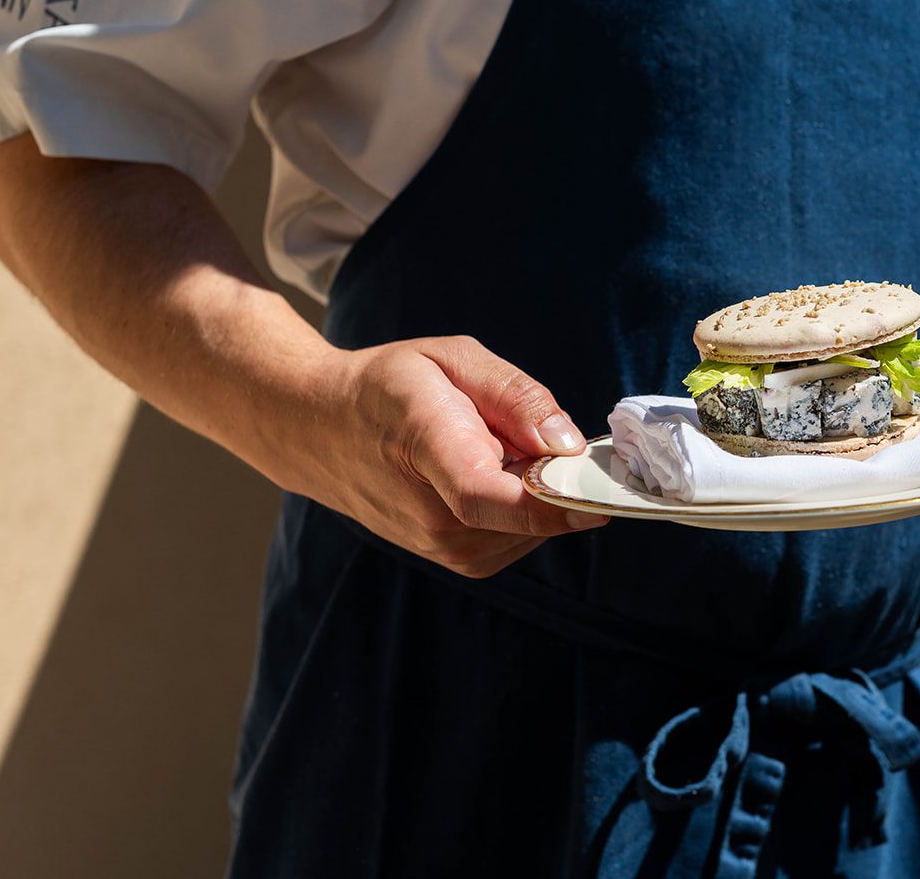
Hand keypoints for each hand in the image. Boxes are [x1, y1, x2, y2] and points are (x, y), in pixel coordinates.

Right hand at [292, 335, 608, 578]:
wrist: (320, 430)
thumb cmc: (389, 386)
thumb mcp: (453, 358)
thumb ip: (515, 395)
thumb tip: (567, 442)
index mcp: (429, 450)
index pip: (490, 497)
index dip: (552, 502)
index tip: (599, 496)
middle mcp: (434, 515)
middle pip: (531, 513)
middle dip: (558, 478)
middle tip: (529, 432)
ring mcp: (442, 546)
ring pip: (534, 528)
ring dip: (537, 491)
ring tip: (494, 449)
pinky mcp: (456, 559)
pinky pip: (520, 535)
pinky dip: (524, 507)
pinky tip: (493, 473)